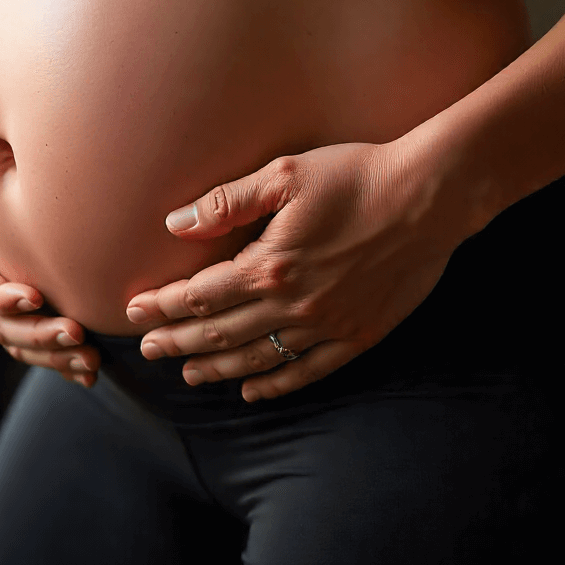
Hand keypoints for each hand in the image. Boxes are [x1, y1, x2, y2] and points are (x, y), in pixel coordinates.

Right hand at [0, 117, 100, 385]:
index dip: (1, 296)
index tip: (35, 297)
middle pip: (2, 326)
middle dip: (38, 335)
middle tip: (78, 335)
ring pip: (21, 342)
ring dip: (54, 355)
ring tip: (91, 361)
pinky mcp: (18, 307)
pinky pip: (36, 341)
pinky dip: (60, 358)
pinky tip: (90, 369)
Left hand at [125, 140, 466, 401]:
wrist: (430, 196)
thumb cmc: (357, 175)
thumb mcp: (287, 174)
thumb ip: (228, 203)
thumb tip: (175, 224)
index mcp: (270, 264)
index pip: (199, 294)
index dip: (163, 306)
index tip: (134, 313)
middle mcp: (293, 304)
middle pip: (220, 332)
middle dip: (178, 342)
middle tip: (148, 350)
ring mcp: (326, 326)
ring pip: (257, 358)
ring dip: (216, 368)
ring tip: (188, 374)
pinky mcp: (359, 336)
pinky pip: (307, 371)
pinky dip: (275, 385)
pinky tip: (251, 391)